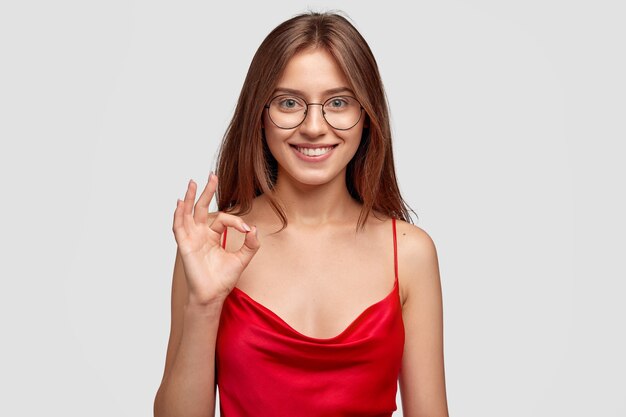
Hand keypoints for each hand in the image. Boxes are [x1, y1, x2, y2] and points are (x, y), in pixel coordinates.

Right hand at [172, 173, 260, 305]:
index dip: (237, 222)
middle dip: (207, 191)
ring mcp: (192, 239)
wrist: (213, 295)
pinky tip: (180, 203)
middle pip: (201, 208)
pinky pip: (179, 227)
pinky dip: (178, 215)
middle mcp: (201, 234)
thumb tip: (254, 229)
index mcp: (213, 236)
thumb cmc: (223, 279)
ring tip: (192, 182)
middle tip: (212, 175)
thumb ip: (251, 244)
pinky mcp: (185, 246)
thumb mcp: (242, 259)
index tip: (248, 231)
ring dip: (189, 198)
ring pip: (188, 213)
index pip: (223, 219)